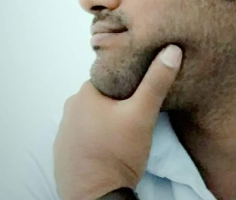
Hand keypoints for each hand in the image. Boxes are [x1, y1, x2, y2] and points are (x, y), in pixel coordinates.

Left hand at [53, 45, 182, 199]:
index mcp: (84, 93)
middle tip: (137, 109)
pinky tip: (109, 143)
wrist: (97, 199)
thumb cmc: (118, 151)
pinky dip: (96, 134)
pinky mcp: (63, 152)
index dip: (128, 79)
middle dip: (119, 99)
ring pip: (92, 114)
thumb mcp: (142, 114)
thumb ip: (156, 82)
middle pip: (101, 94)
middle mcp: (69, 108)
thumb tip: (171, 49)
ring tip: (125, 127)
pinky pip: (84, 133)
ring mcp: (63, 131)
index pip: (109, 75)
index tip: (142, 88)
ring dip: (107, 117)